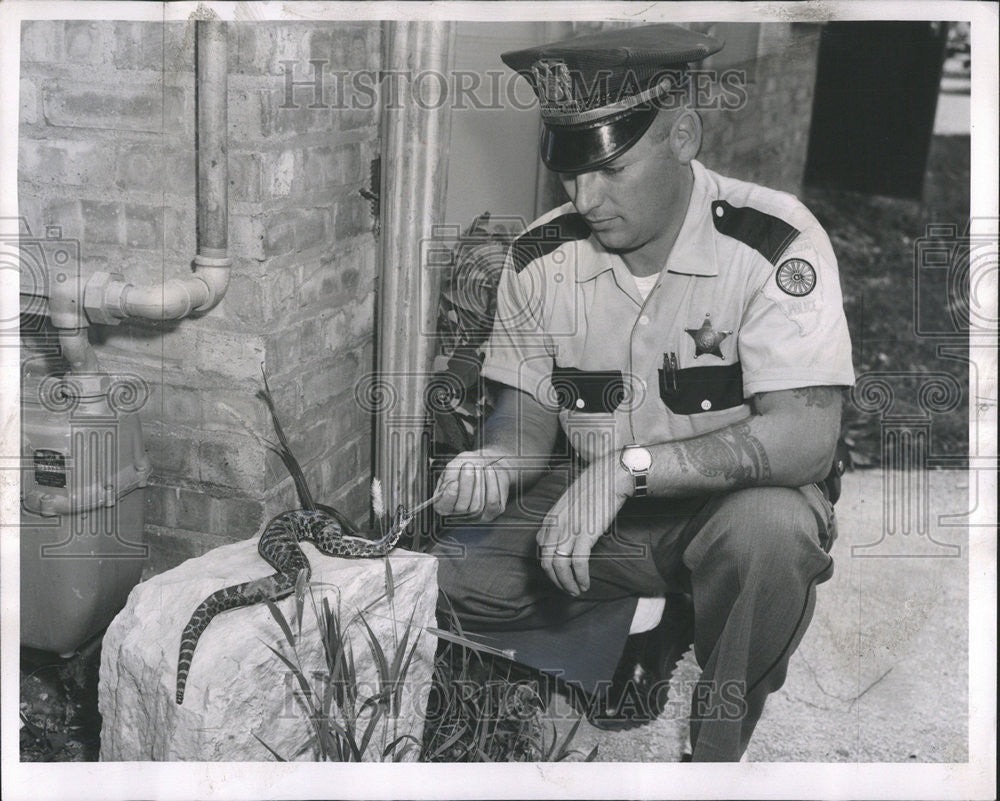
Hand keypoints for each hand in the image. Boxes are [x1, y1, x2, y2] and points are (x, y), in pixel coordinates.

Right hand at [433, 448, 511, 521]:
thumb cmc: (466, 465)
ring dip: (478, 483)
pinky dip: (491, 484)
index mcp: (444, 504)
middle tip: (468, 465)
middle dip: (466, 485)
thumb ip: (449, 476)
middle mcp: (460, 514)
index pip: (443, 507)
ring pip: (477, 506)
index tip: (454, 483)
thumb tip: (451, 485)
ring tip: (478, 465)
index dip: (449, 497)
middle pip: (461, 508)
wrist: (486, 462)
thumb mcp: (453, 466)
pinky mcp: (494, 511)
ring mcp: (478, 515)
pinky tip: (489, 470)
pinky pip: (493, 502)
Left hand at [537, 455, 631, 595]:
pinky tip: (585, 584)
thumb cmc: (594, 487)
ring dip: (567, 584)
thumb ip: (563, 518)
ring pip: (560, 567)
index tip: (560, 574)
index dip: (549, 567)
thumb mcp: (569, 502)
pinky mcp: (585, 534)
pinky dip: (580, 578)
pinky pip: (578, 564)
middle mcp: (556, 526)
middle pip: (547, 563)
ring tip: (576, 590)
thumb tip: (565, 536)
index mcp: (550, 518)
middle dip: (556, 581)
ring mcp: (569, 530)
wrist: (610, 476)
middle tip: (567, 589)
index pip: (541, 550)